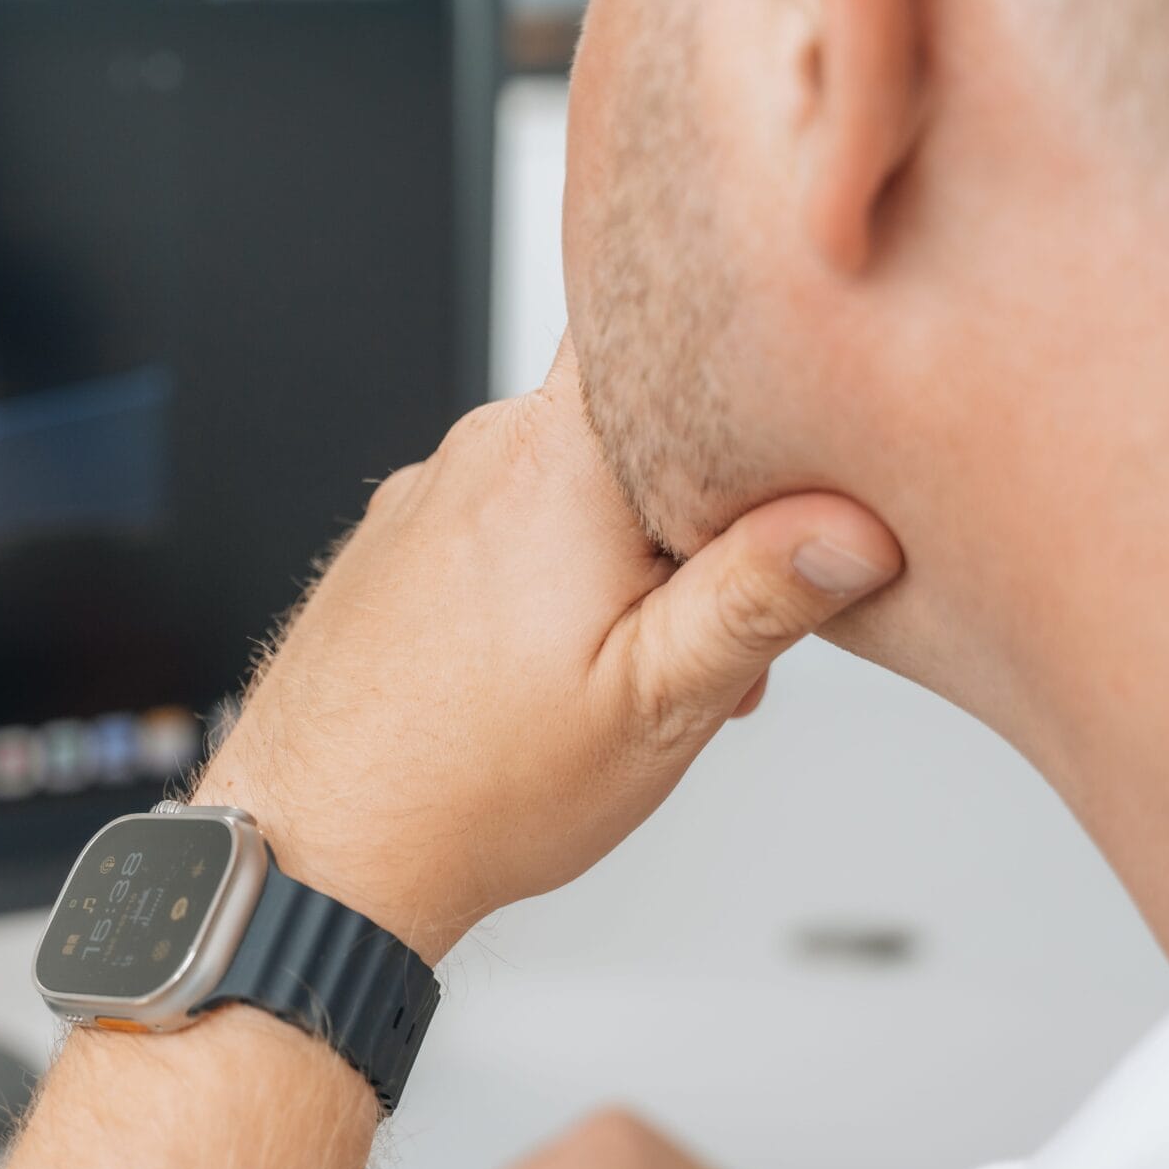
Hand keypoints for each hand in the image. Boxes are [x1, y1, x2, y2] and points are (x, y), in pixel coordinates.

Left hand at [194, 346, 900, 960]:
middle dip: (694, 506)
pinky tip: (549, 669)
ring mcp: (428, 493)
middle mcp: (482, 450)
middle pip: (631, 420)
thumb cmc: (475, 788)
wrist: (316, 851)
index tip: (788, 418)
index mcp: (558, 458)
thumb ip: (758, 597)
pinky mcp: (396, 541)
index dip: (736, 347)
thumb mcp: (658, 702)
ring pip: (568, 481)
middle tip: (716, 626)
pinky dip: (549, 572)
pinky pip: (502, 520)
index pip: (658, 317)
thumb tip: (853, 524)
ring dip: (623, 552)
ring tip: (627, 669)